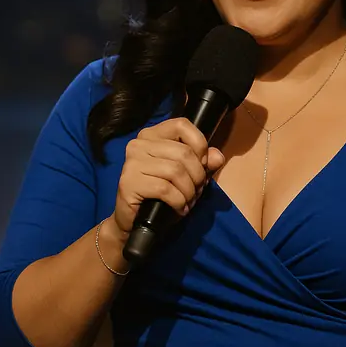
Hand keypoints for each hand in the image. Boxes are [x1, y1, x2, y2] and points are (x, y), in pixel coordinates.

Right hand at [111, 117, 225, 240]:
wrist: (135, 221)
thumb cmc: (162, 196)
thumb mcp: (188, 176)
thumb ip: (204, 163)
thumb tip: (217, 157)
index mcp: (152, 135)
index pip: (182, 125)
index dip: (199, 144)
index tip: (202, 164)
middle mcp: (139, 144)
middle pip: (183, 152)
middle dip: (197, 176)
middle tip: (196, 190)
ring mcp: (131, 162)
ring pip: (176, 171)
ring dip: (189, 191)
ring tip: (188, 200)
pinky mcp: (128, 183)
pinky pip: (165, 189)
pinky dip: (179, 201)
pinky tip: (179, 208)